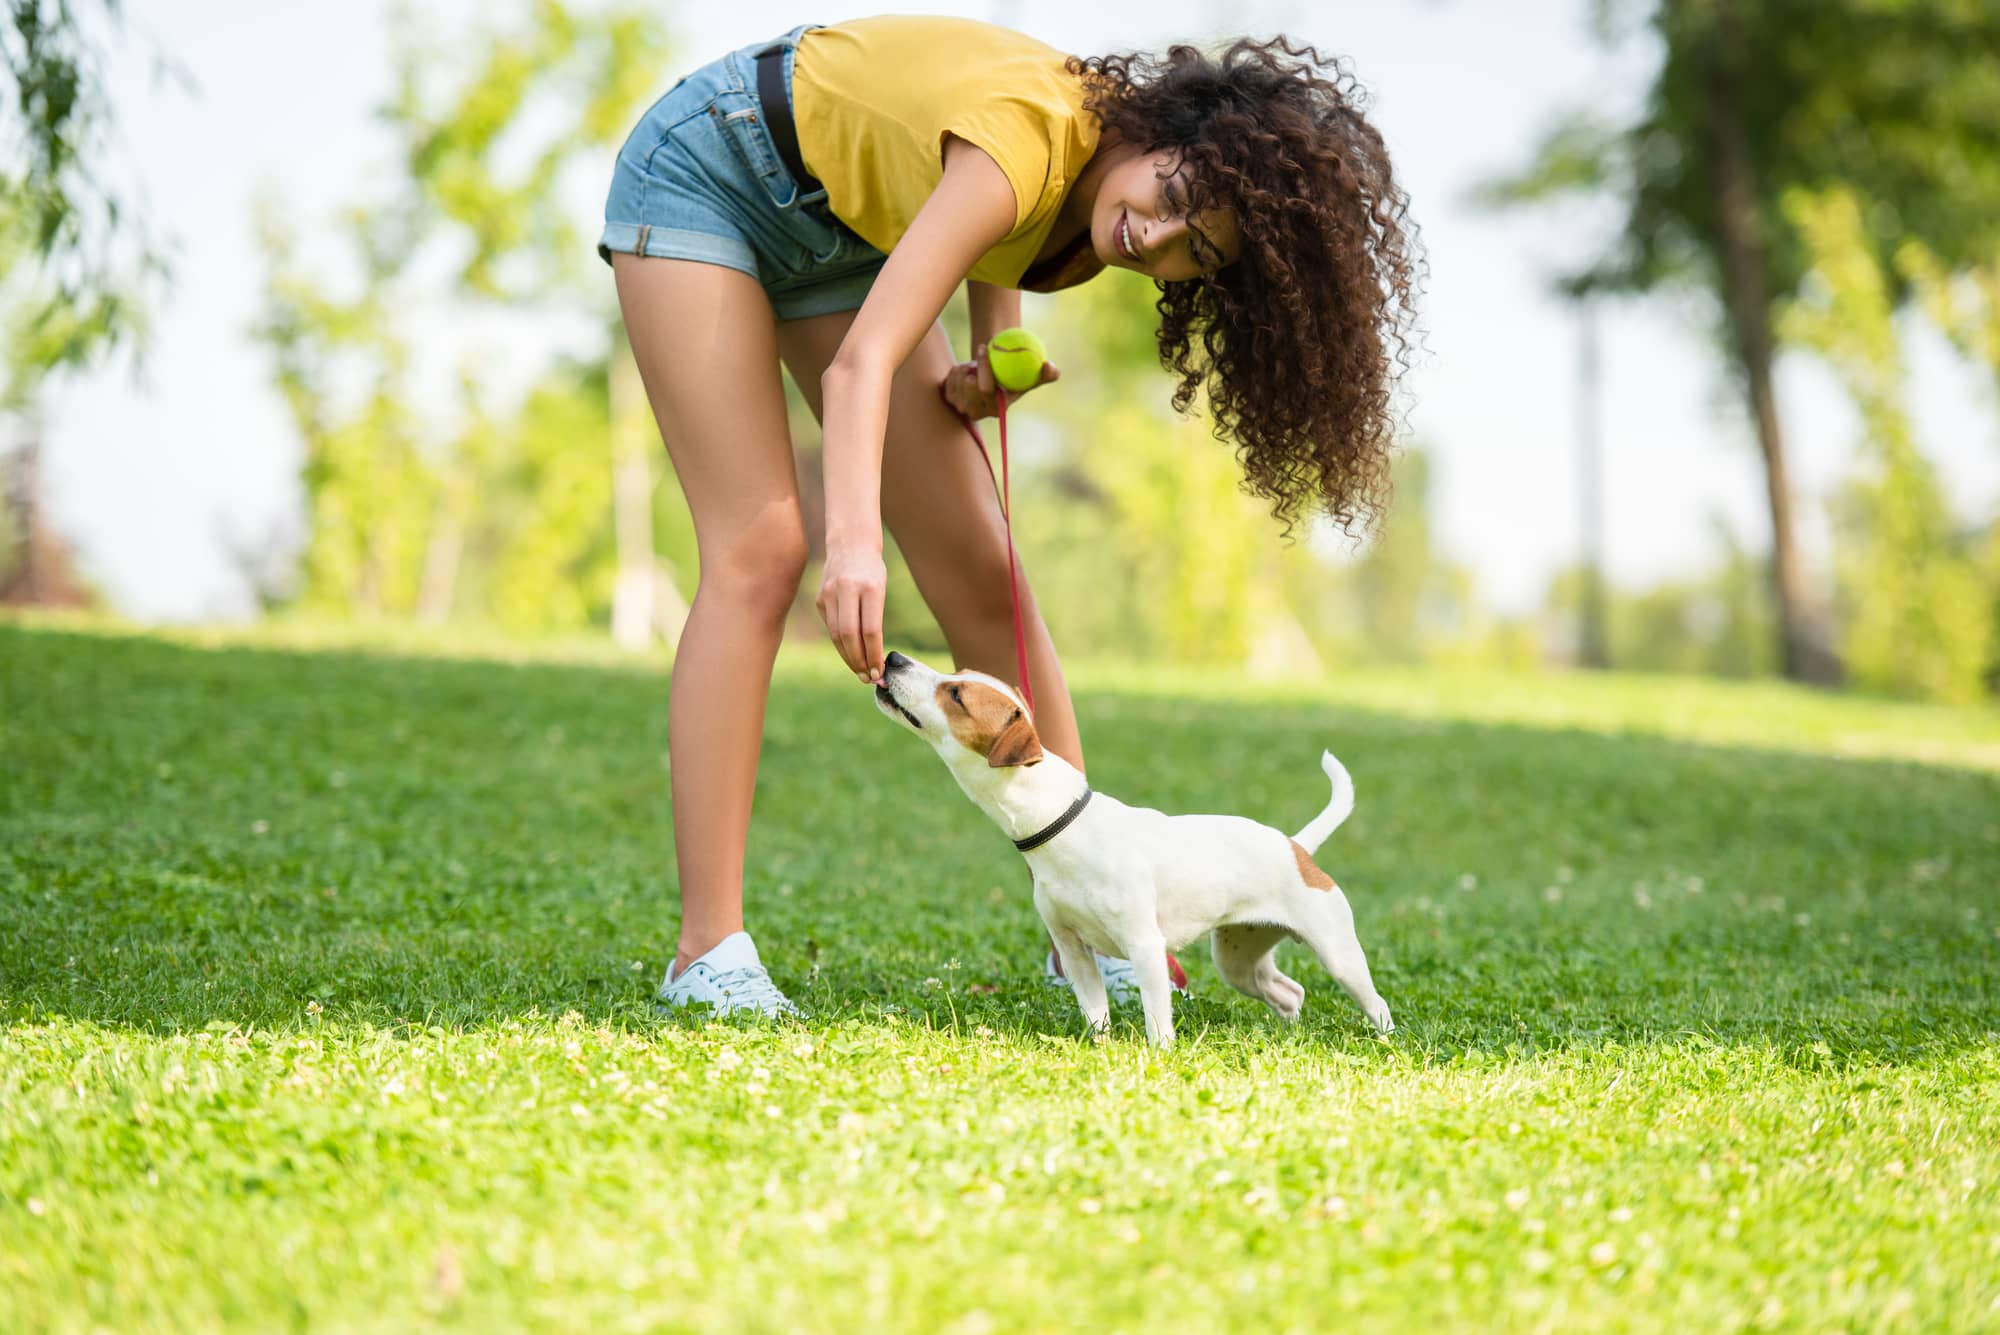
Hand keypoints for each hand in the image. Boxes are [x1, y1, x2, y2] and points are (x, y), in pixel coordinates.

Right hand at [816, 540, 887, 682]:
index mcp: (869, 588)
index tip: (879, 671)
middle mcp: (846, 590)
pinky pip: (830, 627)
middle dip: (859, 661)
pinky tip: (850, 653)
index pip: (870, 630)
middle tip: (868, 678)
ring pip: (836, 635)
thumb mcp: (880, 589)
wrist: (849, 543)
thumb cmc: (872, 570)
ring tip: (860, 672)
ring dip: (848, 657)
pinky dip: (841, 644)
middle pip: (849, 636)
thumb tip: (873, 655)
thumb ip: (874, 618)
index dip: (874, 655)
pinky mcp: (820, 599)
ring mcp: (829, 594)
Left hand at [938, 341, 1060, 420]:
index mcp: (996, 409)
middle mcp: (977, 413)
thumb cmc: (1017, 375)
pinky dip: (958, 369)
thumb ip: (1048, 373)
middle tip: (981, 352)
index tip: (983, 348)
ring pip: (958, 377)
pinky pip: (950, 376)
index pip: (985, 388)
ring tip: (979, 368)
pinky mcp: (950, 398)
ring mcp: (961, 407)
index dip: (983, 368)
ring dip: (968, 366)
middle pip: (968, 385)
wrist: (995, 378)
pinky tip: (968, 372)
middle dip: (974, 366)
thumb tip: (1051, 367)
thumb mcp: (1034, 374)